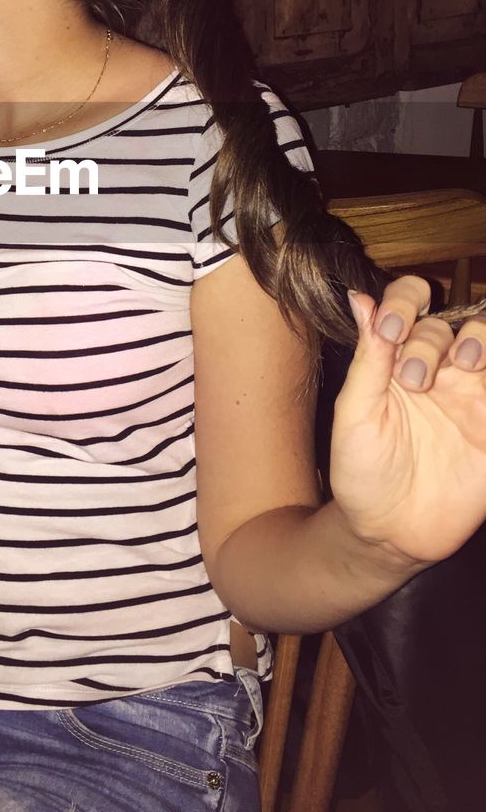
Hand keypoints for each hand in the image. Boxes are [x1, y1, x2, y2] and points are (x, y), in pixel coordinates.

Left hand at [330, 275, 485, 566]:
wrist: (389, 531)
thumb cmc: (362, 469)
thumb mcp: (355, 412)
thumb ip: (368, 357)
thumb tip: (359, 297)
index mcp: (397, 358)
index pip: (410, 302)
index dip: (404, 301)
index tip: (390, 330)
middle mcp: (439, 369)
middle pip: (451, 323)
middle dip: (432, 341)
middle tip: (414, 382)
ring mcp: (473, 397)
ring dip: (482, 339)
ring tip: (465, 364)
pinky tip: (482, 385)